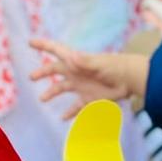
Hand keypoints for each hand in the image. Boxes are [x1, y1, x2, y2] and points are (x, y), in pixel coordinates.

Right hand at [29, 38, 148, 119]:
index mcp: (76, 61)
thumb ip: (85, 62)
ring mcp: (82, 85)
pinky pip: (77, 106)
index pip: (56, 50)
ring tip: (43, 99)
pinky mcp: (90, 98)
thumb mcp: (99, 64)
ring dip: (52, 93)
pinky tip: (64, 118)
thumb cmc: (115, 67)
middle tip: (32, 77)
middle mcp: (76, 72)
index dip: (43, 46)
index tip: (31, 42)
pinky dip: (71, 112)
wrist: (131, 80)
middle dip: (43, 72)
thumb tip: (71, 58)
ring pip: (63, 89)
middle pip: (55, 70)